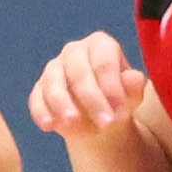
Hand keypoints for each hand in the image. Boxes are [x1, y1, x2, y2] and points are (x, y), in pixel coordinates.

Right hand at [26, 32, 156, 138]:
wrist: (99, 117)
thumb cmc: (118, 100)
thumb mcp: (132, 95)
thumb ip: (134, 86)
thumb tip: (135, 78)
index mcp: (100, 45)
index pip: (104, 62)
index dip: (112, 87)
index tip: (121, 112)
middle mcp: (74, 51)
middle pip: (79, 71)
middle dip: (92, 99)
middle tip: (105, 124)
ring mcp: (54, 68)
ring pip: (53, 82)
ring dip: (62, 103)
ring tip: (73, 123)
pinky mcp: (39, 88)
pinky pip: (36, 98)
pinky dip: (41, 112)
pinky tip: (49, 126)